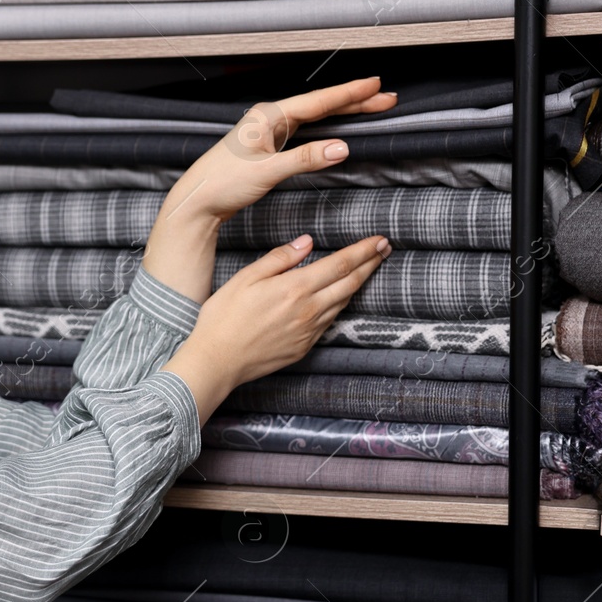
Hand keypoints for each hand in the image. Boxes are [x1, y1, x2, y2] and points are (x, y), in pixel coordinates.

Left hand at [158, 77, 397, 228]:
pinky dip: (328, 128)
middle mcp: (270, 118)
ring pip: (316, 118)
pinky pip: (307, 131)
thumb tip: (342, 148)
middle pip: (321, 106)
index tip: (375, 85)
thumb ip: (305, 159)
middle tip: (386, 98)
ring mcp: (270, 132)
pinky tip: (339, 129)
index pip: (318, 102)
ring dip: (343, 114)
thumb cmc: (224, 183)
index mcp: (269, 116)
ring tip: (372, 108)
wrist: (197, 200)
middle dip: (354, 102)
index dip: (349, 94)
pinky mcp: (270, 146)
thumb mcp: (267, 172)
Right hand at [162, 233, 390, 424]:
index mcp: (295, 288)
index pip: (340, 264)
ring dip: (358, 284)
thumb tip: (307, 242)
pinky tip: (340, 298)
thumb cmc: (224, 317)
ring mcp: (309, 332)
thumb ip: (279, 258)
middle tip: (385, 249)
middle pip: (351, 283)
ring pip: (343, 303)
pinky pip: (329, 322)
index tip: (380, 239)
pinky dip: (340, 306)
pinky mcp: (304, 348)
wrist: (217, 361)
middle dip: (371, 263)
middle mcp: (309, 310)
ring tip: (367, 270)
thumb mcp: (245, 278)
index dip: (364, 250)